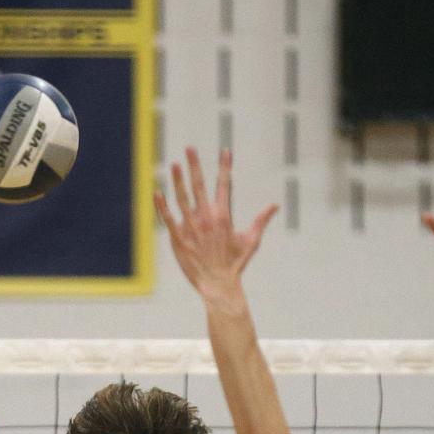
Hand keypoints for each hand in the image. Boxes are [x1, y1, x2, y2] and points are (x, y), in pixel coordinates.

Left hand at [154, 147, 277, 300]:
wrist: (218, 285)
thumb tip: (275, 205)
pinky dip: (162, 206)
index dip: (225, 166)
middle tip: (190, 148)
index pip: (225, 185)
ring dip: (177, 180)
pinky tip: (157, 192)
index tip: (225, 151)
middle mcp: (206, 218)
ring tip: (174, 165)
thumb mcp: (251, 241)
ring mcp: (190, 228)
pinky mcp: (178, 239)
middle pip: (199, 185)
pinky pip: (168, 219)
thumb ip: (261, 220)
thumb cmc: (235, 265)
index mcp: (223, 216)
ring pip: (181, 198)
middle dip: (194, 165)